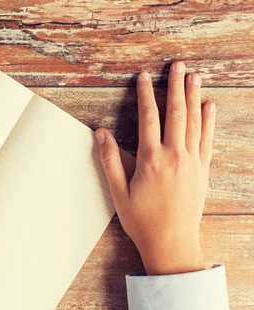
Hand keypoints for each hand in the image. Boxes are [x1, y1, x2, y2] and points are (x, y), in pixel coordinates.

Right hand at [96, 61, 215, 274]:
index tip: (143, 77)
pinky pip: (208, 139)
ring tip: (195, 77)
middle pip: (177, 112)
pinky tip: (209, 107)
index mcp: (151, 159)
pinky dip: (209, 121)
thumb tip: (101, 134)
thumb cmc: (142, 220)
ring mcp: (192, 162)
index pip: (149, 118)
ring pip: (195, 122)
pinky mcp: (203, 171)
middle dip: (175, 86)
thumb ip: (110, 160)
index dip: (145, 94)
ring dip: (194, 97)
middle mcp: (175, 156)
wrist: (172, 242)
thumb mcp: (118, 192)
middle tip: (177, 66)